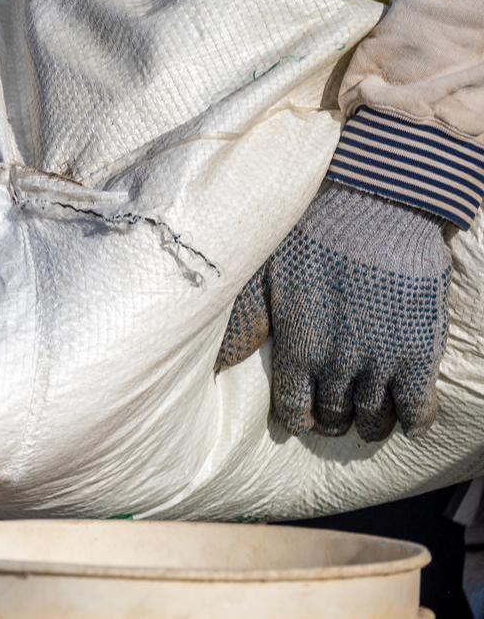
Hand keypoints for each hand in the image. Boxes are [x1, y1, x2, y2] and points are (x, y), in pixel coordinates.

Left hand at [216, 182, 451, 440]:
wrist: (373, 208)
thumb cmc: (309, 234)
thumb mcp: (261, 276)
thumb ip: (243, 323)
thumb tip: (214, 363)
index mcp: (295, 348)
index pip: (293, 409)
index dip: (299, 418)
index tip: (305, 417)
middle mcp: (334, 365)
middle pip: (334, 416)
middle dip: (334, 420)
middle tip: (338, 416)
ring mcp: (378, 362)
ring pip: (375, 419)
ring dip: (372, 424)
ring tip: (371, 420)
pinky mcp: (419, 353)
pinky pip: (418, 408)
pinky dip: (415, 421)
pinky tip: (410, 421)